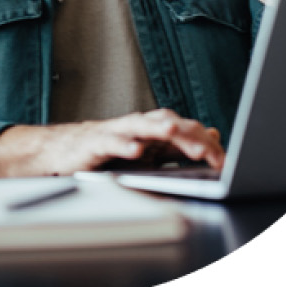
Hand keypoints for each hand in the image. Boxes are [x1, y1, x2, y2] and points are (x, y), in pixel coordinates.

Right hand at [0, 108, 225, 177]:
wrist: (63, 151)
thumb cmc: (107, 151)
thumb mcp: (148, 151)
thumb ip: (178, 145)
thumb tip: (212, 135)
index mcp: (153, 129)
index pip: (186, 131)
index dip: (205, 144)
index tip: (222, 161)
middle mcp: (138, 126)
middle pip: (169, 125)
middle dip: (189, 138)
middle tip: (208, 152)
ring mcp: (116, 132)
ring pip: (141, 126)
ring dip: (158, 129)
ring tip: (173, 134)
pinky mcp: (95, 143)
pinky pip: (111, 142)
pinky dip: (124, 146)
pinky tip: (135, 152)